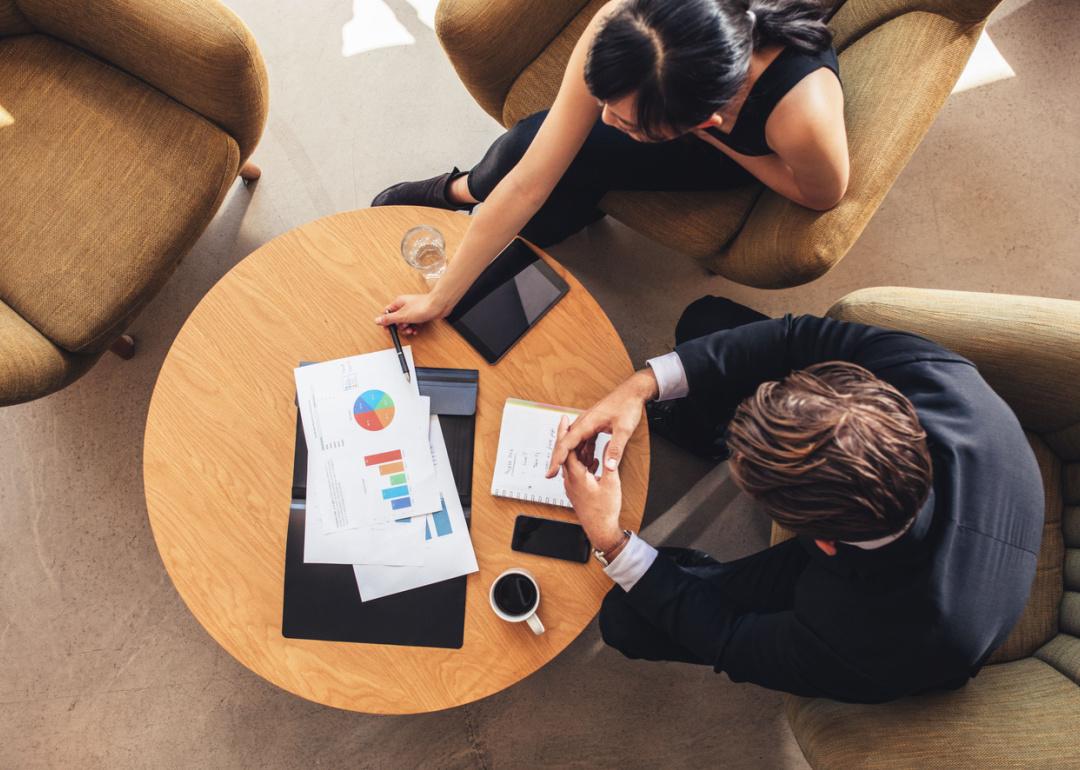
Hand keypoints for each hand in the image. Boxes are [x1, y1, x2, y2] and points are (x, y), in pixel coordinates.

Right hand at [374, 292, 449, 335]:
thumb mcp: (402, 315)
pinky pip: (413, 323)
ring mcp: (412, 310)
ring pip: (405, 322)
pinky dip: (413, 327)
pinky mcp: (420, 314)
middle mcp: (404, 305)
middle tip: (404, 328)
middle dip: (399, 327)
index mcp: (398, 303)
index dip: (387, 322)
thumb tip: (377, 320)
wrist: (439, 306)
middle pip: (396, 319)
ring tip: (411, 329)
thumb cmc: (423, 306)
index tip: (389, 328)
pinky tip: (416, 329)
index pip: (387, 313)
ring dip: (407, 328)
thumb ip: (389, 319)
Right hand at [545, 369, 657, 477]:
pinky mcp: (593, 425)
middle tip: (551, 475)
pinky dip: (583, 452)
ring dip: (572, 457)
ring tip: (571, 473)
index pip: (566, 444)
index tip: (551, 472)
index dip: (557, 459)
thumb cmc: (627, 406)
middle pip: (565, 443)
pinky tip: (587, 461)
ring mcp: (588, 423)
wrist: (633, 392)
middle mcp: (584, 422)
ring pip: (574, 443)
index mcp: (587, 423)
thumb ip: (616, 449)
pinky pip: (583, 440)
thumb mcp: (624, 430)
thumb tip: (610, 467)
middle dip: (558, 460)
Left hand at [558, 416, 623, 551]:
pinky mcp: (577, 492)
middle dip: (567, 438)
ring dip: (576, 451)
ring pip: (571, 463)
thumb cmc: (604, 511)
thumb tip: (609, 447)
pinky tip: (592, 461)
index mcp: (576, 477)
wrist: (600, 530)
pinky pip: (576, 472)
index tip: (566, 420)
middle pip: (565, 454)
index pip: (567, 450)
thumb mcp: (612, 483)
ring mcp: (572, 487)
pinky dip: (582, 463)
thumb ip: (609, 463)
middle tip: (568, 422)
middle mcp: (570, 481)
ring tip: (584, 440)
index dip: (566, 433)